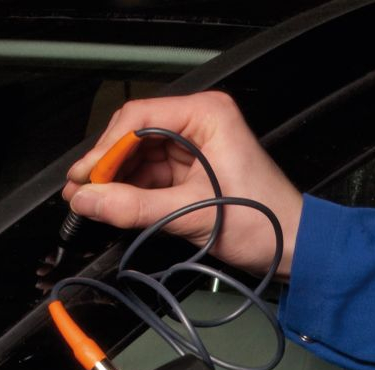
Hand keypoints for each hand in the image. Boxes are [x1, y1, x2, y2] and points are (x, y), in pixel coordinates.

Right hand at [63, 91, 302, 277]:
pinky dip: (131, 193)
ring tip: (89, 201)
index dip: (105, 148)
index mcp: (207, 115)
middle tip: (80, 190)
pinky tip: (112, 205)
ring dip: (114, 181)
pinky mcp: (192, 174)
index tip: (85, 175)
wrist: (294, 249)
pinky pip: (151, 178)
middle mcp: (199, 125)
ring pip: (139, 159)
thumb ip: (134, 207)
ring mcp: (195, 149)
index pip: (139, 118)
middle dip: (106, 165)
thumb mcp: (192, 213)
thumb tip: (89, 201)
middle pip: (134, 137)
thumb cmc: (265, 221)